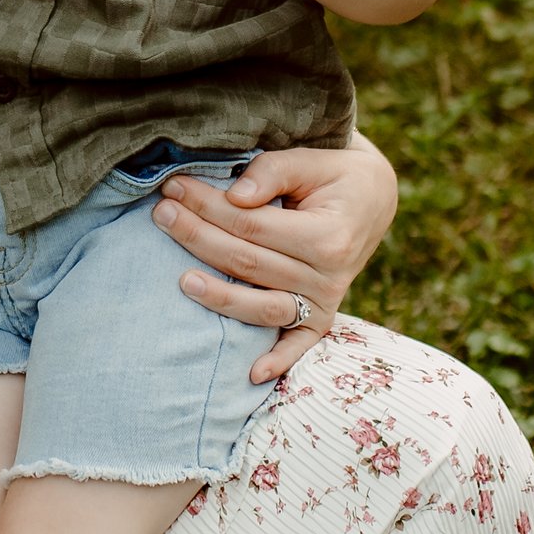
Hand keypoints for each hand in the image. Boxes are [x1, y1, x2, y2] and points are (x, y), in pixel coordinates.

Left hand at [153, 134, 400, 381]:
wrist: (372, 200)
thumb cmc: (335, 176)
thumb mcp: (312, 159)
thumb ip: (274, 172)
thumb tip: (235, 195)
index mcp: (327, 236)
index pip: (251, 224)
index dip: (208, 206)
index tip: (174, 187)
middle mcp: (329, 277)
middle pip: (247, 263)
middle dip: (198, 237)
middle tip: (161, 214)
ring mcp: (325, 302)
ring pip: (260, 308)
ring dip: (218, 296)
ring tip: (180, 280)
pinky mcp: (321, 318)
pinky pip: (297, 345)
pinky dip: (278, 362)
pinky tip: (251, 374)